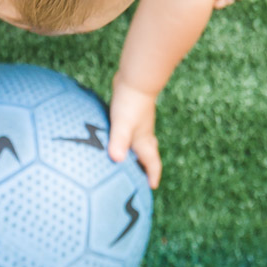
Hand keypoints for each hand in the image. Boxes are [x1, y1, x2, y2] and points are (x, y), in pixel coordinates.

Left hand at [107, 72, 161, 187]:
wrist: (136, 79)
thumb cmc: (130, 103)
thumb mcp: (122, 124)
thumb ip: (119, 141)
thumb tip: (116, 159)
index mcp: (144, 141)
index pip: (152, 163)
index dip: (152, 176)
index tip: (151, 187)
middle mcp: (143, 135)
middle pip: (146, 156)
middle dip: (144, 169)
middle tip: (138, 180)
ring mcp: (138, 125)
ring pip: (138, 145)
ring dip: (134, 155)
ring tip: (125, 163)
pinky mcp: (130, 116)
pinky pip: (129, 135)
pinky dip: (125, 142)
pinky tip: (114, 140)